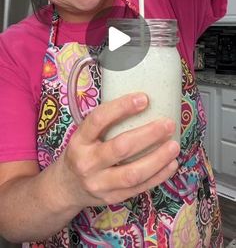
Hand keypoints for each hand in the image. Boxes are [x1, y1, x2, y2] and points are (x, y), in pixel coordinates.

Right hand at [60, 93, 179, 209]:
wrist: (66, 187)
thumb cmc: (81, 152)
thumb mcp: (83, 135)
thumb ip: (106, 123)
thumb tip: (142, 102)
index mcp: (79, 140)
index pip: (98, 120)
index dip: (121, 107)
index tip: (144, 98)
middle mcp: (87, 162)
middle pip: (120, 148)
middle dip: (148, 135)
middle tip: (168, 124)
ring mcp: (99, 183)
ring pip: (132, 173)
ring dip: (158, 159)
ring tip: (174, 145)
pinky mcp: (112, 198)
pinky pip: (139, 188)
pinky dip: (158, 176)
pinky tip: (171, 164)